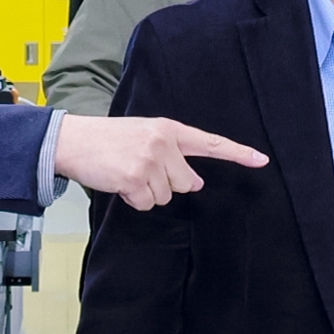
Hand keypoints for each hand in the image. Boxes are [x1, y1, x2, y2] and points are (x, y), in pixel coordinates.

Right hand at [56, 115, 266, 209]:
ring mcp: (149, 160)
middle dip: (166, 184)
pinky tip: (119, 183)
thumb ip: (171, 153)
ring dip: (146, 192)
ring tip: (126, 173)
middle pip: (187, 183)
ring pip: (166, 196)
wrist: (73, 140)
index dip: (237, 153)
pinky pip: (146, 204)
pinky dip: (133, 200)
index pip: (209, 142)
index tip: (261, 160)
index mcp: (168, 129)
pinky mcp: (135, 178)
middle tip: (140, 169)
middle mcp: (163, 142)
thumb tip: (195, 183)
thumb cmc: (108, 139)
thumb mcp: (144, 135)